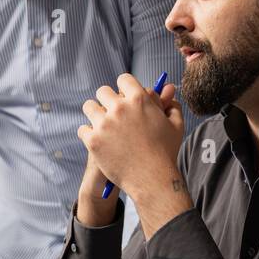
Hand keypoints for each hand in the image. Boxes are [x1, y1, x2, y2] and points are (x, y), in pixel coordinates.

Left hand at [78, 75, 190, 231]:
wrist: (152, 179)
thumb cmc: (166, 152)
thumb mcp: (176, 126)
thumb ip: (172, 105)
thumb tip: (169, 90)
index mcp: (140, 99)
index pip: (123, 79)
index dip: (124, 88)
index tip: (124, 98)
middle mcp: (120, 108)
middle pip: (103, 91)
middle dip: (107, 100)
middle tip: (112, 113)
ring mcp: (104, 124)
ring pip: (89, 107)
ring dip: (95, 114)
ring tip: (102, 125)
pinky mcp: (93, 141)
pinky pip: (82, 129)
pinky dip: (88, 134)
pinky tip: (98, 141)